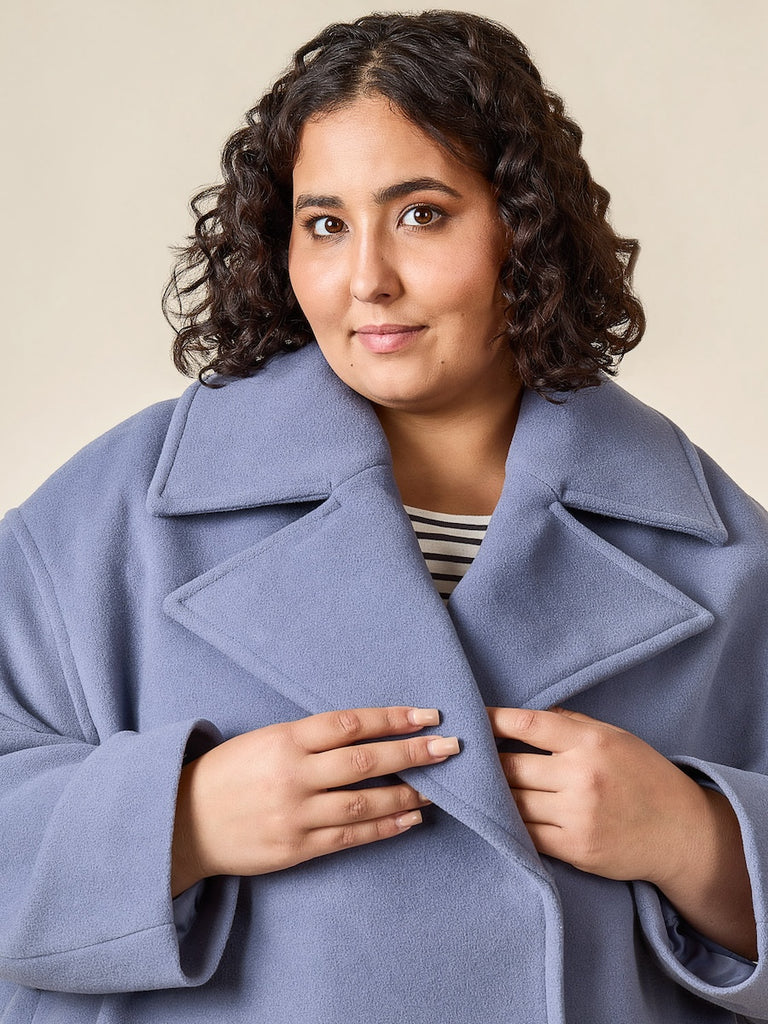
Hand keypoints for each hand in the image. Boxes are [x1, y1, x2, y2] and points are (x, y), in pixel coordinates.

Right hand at [172, 706, 458, 894]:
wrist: (183, 823)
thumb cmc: (228, 772)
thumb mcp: (264, 738)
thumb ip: (311, 736)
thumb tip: (369, 729)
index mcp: (284, 740)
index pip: (351, 723)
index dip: (394, 718)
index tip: (429, 714)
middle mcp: (292, 775)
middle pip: (365, 762)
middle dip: (413, 753)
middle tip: (451, 748)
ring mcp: (295, 815)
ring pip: (364, 803)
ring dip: (408, 794)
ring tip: (442, 788)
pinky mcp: (296, 849)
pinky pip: (350, 837)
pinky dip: (385, 827)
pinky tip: (412, 819)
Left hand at [489, 705, 756, 958]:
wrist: (682, 833)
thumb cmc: (645, 777)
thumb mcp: (614, 737)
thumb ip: (570, 724)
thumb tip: (522, 718)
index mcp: (591, 742)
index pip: (527, 724)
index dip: (492, 721)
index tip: (470, 719)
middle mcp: (583, 776)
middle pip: (511, 766)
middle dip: (485, 763)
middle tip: (463, 758)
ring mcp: (579, 815)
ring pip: (514, 802)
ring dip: (490, 796)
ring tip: (473, 787)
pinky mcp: (576, 849)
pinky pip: (526, 834)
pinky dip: (508, 824)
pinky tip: (497, 816)